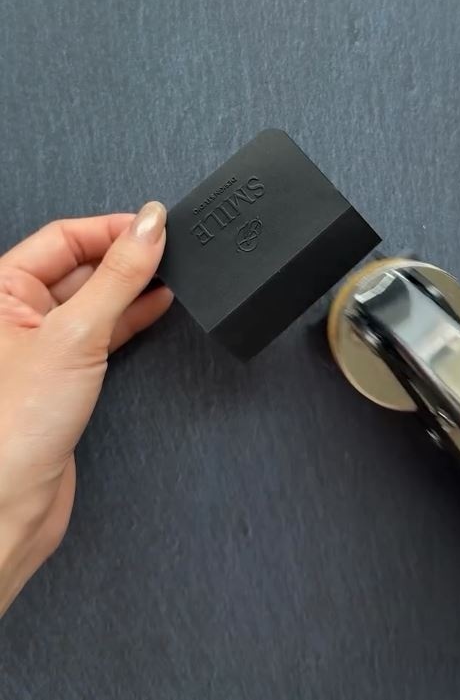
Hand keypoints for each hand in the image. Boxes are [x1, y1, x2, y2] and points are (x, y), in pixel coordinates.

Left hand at [0, 203, 171, 614]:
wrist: (10, 505)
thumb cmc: (14, 426)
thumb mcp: (76, 334)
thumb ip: (118, 276)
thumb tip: (149, 225)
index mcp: (1, 289)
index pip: (63, 236)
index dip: (112, 227)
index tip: (156, 224)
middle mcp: (17, 312)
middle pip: (80, 263)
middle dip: (125, 256)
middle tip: (170, 248)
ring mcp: (42, 342)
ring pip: (94, 297)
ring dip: (132, 286)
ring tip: (172, 273)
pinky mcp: (65, 372)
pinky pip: (102, 329)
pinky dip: (131, 316)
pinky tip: (156, 304)